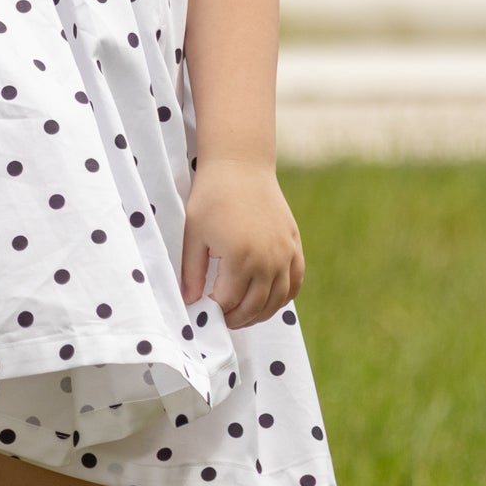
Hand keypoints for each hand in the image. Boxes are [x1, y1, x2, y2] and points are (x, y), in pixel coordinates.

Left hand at [178, 157, 304, 329]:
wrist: (241, 165)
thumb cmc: (211, 197)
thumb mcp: (193, 234)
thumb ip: (191, 272)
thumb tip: (190, 302)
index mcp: (240, 258)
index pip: (228, 302)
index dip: (214, 312)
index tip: (203, 313)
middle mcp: (268, 259)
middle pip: (254, 306)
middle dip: (236, 319)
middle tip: (221, 320)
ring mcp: (285, 253)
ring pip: (277, 300)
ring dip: (259, 314)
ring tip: (241, 315)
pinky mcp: (294, 244)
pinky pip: (295, 282)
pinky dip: (283, 297)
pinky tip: (267, 300)